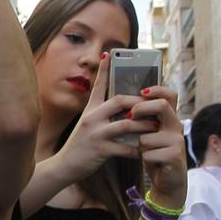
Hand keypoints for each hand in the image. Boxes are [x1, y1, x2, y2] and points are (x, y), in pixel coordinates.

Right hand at [53, 54, 143, 175]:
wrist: (65, 165)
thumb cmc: (80, 145)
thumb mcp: (86, 124)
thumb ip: (101, 114)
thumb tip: (121, 107)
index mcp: (89, 110)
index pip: (97, 86)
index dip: (103, 70)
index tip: (108, 54)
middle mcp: (91, 118)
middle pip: (119, 101)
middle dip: (138, 103)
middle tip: (152, 105)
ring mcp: (96, 134)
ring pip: (126, 124)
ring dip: (144, 125)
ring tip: (155, 127)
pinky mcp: (100, 150)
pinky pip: (125, 147)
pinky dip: (137, 149)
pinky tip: (145, 150)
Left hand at [130, 86, 186, 208]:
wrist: (167, 180)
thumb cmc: (154, 153)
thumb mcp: (149, 133)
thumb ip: (143, 119)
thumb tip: (123, 102)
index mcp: (169, 118)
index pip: (169, 95)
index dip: (157, 90)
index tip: (141, 91)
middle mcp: (176, 126)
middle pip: (162, 106)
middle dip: (141, 108)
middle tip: (129, 116)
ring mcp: (177, 140)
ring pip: (147, 135)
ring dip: (139, 145)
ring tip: (146, 151)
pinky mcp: (175, 155)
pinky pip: (148, 152)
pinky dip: (144, 158)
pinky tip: (151, 162)